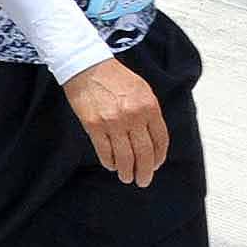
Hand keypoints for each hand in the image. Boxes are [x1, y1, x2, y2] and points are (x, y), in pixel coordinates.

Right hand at [63, 58, 167, 185]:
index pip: (160, 141)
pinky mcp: (94, 125)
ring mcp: (113, 122)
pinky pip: (104, 151)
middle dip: (145, 171)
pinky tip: (111, 166)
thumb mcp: (142, 91)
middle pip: (144, 153)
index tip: (155, 166)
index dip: (159, 157)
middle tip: (143, 181)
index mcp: (150, 108)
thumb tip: (151, 138)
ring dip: (127, 171)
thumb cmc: (115, 77)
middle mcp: (134, 117)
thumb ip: (149, 113)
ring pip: (125, 156)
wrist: (86, 66)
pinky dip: (109, 162)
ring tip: (127, 178)